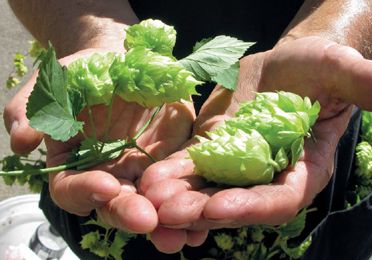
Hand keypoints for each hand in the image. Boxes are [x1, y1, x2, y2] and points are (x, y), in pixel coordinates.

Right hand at [6, 48, 194, 234]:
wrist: (121, 58)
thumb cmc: (83, 72)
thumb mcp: (53, 85)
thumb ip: (32, 112)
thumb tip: (21, 142)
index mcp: (75, 166)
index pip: (73, 190)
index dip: (86, 191)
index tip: (107, 186)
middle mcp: (110, 176)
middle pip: (117, 205)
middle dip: (131, 214)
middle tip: (148, 221)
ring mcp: (143, 171)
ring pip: (153, 203)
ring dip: (167, 221)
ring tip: (183, 233)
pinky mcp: (172, 158)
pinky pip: (182, 182)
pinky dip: (193, 198)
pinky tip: (205, 210)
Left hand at [139, 36, 371, 251]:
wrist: (285, 67)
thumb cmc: (317, 69)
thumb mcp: (338, 71)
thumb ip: (361, 83)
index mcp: (302, 169)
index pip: (278, 198)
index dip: (250, 206)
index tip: (219, 208)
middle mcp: (267, 176)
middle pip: (235, 203)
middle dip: (202, 210)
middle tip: (168, 214)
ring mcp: (237, 166)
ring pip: (207, 190)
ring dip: (180, 199)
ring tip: (150, 203)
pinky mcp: (214, 150)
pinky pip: (192, 167)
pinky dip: (172, 176)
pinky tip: (148, 181)